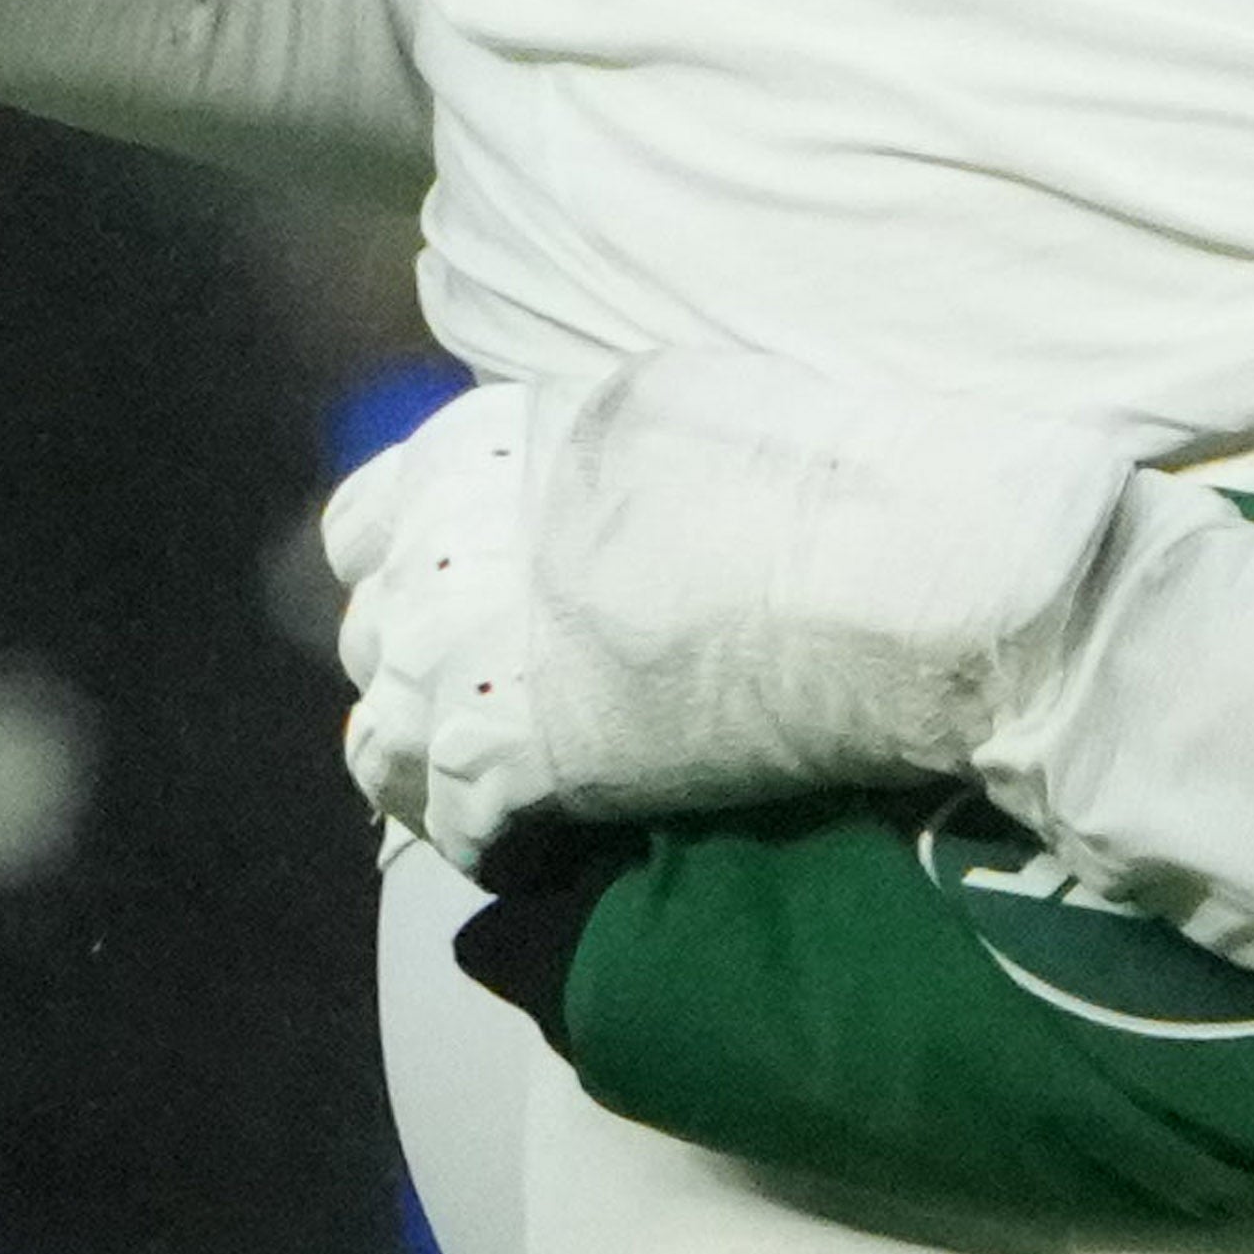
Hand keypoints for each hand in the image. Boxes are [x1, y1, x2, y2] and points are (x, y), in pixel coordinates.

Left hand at [324, 356, 1138, 863]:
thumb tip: (549, 509)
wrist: (895, 574)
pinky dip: (490, 843)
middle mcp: (443, 547)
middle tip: (494, 715)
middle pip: (370, 645)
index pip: (359, 530)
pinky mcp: (517, 763)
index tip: (457, 615)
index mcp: (472, 448)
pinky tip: (542, 843)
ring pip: (386, 747)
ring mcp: (470, 657)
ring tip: (502, 795)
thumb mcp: (659, 411)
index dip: (406, 579)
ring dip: (436, 772)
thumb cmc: (816, 474)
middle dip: (423, 680)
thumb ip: (566, 464)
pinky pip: (455, 826)